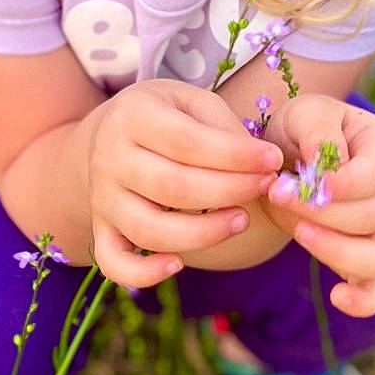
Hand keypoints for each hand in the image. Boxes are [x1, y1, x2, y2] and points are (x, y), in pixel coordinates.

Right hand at [86, 79, 283, 289]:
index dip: (235, 155)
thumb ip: (221, 127)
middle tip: (265, 187)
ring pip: (149, 229)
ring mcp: (102, 197)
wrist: (112, 134)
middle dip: (229, 191)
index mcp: (133, 115)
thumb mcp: (192, 102)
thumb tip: (258, 162)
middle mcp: (110, 157)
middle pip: (172, 187)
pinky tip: (178, 264)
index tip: (272, 160)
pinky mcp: (101, 229)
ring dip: (203, 233)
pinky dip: (143, 273)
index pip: (187, 142)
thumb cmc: (166, 116)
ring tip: (241, 220)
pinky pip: (113, 262)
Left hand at [260, 94, 374, 317]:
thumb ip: (318, 132)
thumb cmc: (302, 130)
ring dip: (337, 250)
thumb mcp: (305, 113)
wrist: (290, 155)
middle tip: (277, 195)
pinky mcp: (369, 260)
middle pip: (374, 216)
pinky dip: (364, 300)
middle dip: (322, 212)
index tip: (297, 181)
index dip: (341, 184)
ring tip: (300, 232)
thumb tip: (324, 167)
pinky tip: (337, 297)